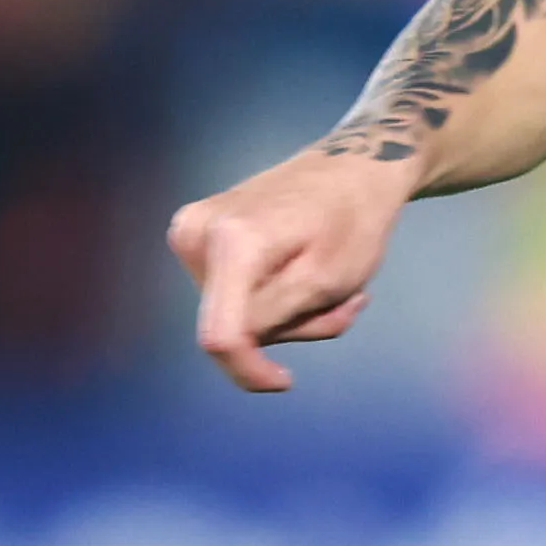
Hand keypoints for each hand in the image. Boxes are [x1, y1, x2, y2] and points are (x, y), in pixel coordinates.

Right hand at [169, 145, 411, 394]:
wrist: (352, 165)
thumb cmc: (353, 218)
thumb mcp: (327, 280)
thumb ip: (274, 319)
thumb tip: (232, 347)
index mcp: (230, 242)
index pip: (220, 337)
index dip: (248, 371)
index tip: (284, 380)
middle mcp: (195, 234)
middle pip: (233, 325)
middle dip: (289, 328)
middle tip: (344, 301)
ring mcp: (191, 232)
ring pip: (237, 314)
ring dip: (290, 314)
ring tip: (334, 284)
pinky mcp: (197, 236)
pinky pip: (237, 294)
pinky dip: (278, 298)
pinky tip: (310, 275)